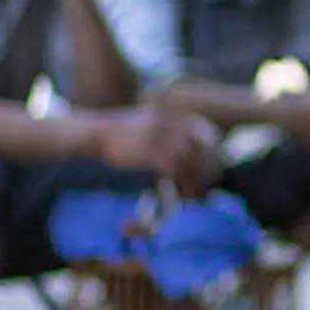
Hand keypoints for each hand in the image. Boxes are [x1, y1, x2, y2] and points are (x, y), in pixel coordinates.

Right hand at [98, 107, 222, 199]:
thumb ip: (166, 129)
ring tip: (199, 193)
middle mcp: (167, 123)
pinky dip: (184, 182)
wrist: (94, 132)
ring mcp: (157, 136)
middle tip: (212, 180)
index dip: (213, 145)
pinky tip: (185, 194)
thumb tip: (183, 145)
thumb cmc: (121, 133)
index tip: (216, 159)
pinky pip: (174, 168)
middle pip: (200, 143)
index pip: (203, 127)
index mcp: (169, 115)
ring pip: (190, 158)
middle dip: (210, 164)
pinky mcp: (147, 151)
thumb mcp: (147, 122)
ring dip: (198, 178)